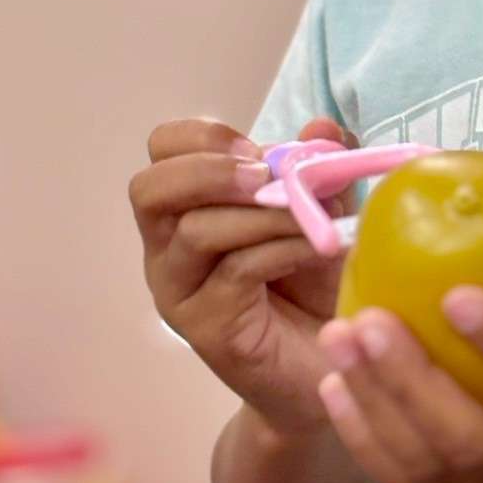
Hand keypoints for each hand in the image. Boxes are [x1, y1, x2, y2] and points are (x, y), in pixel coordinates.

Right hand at [129, 114, 359, 437]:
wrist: (332, 356)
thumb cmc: (315, 276)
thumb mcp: (323, 205)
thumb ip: (319, 164)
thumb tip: (320, 126)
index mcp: (188, 204)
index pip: (163, 150)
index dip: (203, 137)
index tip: (256, 148)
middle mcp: (168, 246)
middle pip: (150, 189)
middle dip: (211, 171)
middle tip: (265, 176)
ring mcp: (180, 290)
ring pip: (196, 230)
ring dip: (264, 213)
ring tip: (314, 218)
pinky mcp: (205, 327)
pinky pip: (235, 271)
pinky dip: (282, 248)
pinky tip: (318, 247)